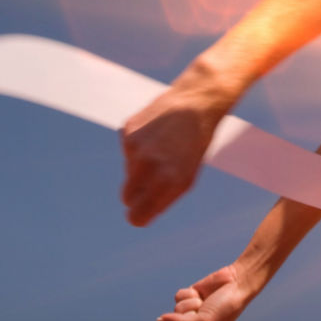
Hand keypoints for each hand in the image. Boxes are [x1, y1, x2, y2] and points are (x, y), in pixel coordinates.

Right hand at [120, 83, 224, 225]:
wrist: (194, 103)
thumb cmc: (194, 145)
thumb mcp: (187, 176)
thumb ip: (162, 197)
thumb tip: (137, 214)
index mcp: (170, 181)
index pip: (137, 216)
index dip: (137, 216)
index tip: (139, 214)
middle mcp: (150, 165)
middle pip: (127, 197)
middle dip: (135, 195)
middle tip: (152, 180)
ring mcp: (136, 147)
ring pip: (128, 172)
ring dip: (140, 166)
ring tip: (162, 147)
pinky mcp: (127, 131)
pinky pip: (127, 151)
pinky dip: (138, 146)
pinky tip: (154, 133)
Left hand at [157, 264, 253, 320]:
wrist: (235, 285)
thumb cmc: (224, 309)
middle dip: (187, 317)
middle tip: (205, 313)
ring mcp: (189, 315)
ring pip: (173, 310)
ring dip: (191, 304)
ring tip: (205, 303)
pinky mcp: (188, 299)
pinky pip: (178, 297)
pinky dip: (190, 294)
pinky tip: (202, 294)